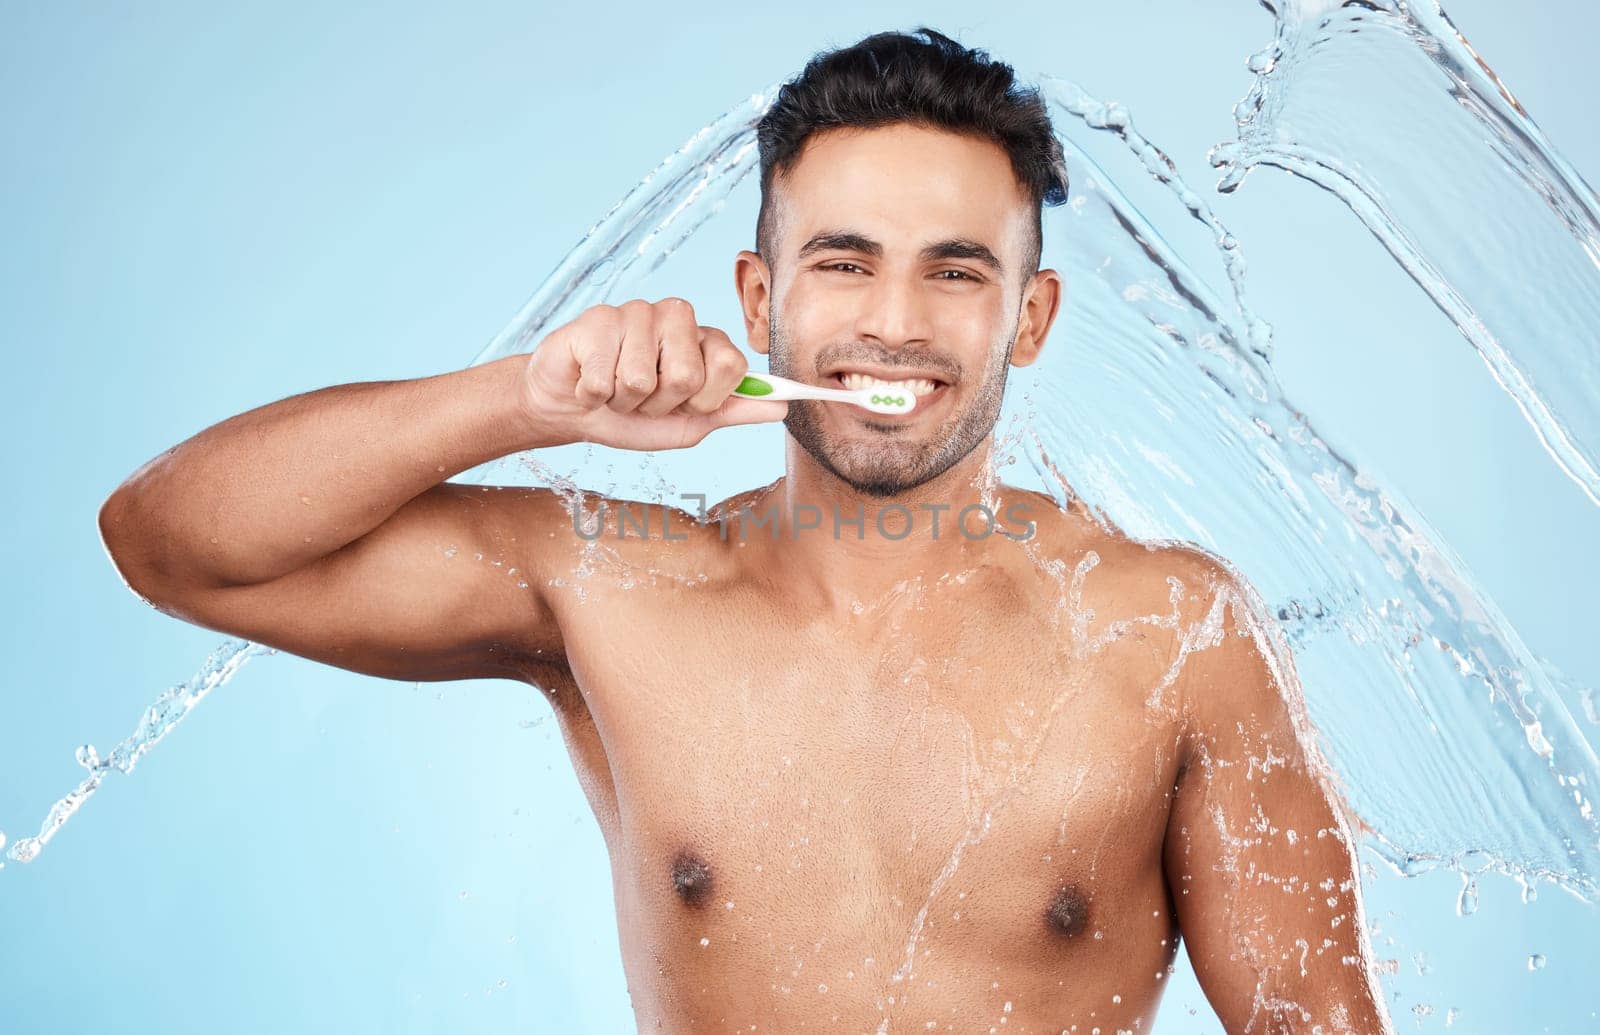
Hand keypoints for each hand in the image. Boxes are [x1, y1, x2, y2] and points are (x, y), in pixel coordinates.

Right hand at [518, 298, 787, 450]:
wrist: (573, 410)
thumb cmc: (633, 415)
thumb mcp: (690, 422)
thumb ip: (733, 411)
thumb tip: (782, 407)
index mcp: (706, 338)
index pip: (732, 365)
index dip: (706, 399)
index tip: (686, 404)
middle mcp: (677, 316)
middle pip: (686, 376)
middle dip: (659, 405)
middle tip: (643, 398)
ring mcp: (637, 312)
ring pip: (640, 379)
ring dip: (623, 401)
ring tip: (614, 389)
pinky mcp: (598, 318)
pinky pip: (602, 377)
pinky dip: (593, 394)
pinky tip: (590, 380)